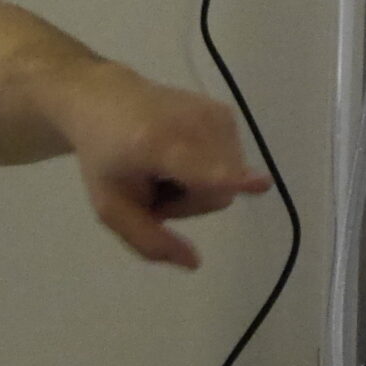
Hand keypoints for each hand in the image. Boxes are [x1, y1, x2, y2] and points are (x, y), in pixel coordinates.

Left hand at [53, 62, 270, 269]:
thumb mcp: (111, 208)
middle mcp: (191, 123)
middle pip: (217, 194)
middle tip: (154, 185)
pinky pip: (232, 162)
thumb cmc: (104, 158)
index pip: (200, 168)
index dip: (231, 179)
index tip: (261, 183)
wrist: (104, 101)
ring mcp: (213, 114)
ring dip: (199, 185)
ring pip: (230, 181)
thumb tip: (195, 263)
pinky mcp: (225, 113)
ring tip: (165, 166)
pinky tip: (180, 152)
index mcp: (155, 145)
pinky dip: (209, 166)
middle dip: (190, 202)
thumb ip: (148, 241)